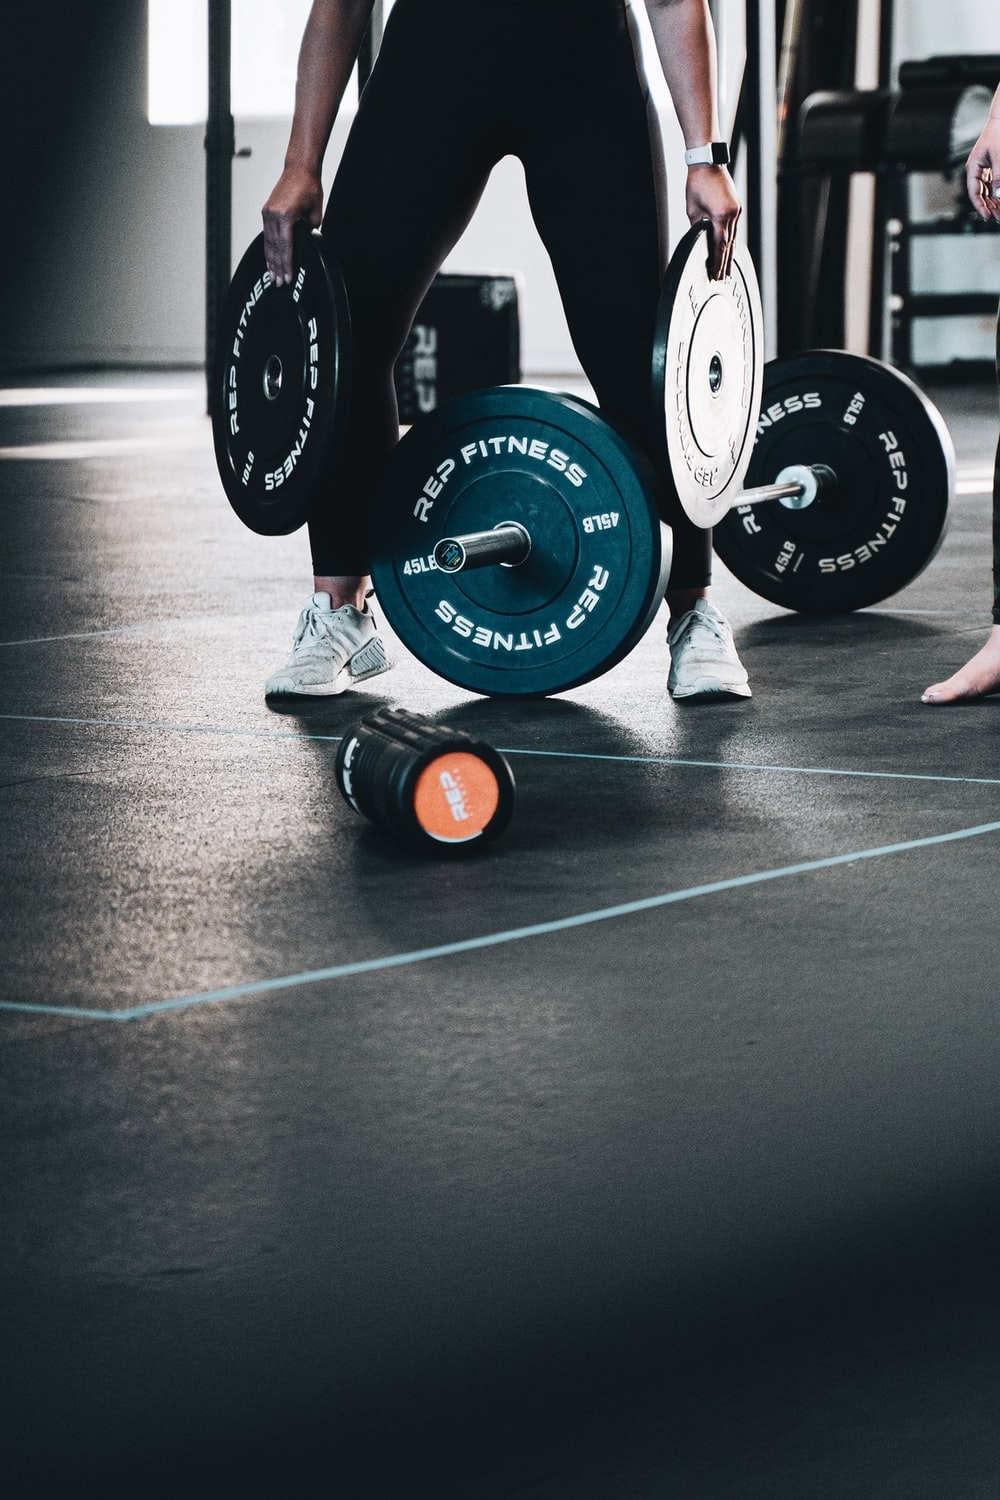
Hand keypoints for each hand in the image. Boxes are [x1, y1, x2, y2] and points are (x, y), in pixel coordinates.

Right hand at [261, 167, 324, 284]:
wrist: (299, 168)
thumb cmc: (309, 187)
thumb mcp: (316, 213)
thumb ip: (310, 231)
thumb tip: (306, 244)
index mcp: (285, 215)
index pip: (286, 247)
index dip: (287, 264)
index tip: (288, 277)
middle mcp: (273, 214)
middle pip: (275, 247)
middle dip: (278, 267)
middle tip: (279, 283)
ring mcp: (267, 212)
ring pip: (268, 243)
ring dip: (271, 261)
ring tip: (273, 276)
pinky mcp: (266, 211)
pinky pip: (266, 235)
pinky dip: (268, 249)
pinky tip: (269, 259)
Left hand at [686, 165, 741, 279]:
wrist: (708, 162)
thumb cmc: (697, 183)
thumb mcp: (692, 209)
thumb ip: (697, 228)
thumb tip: (700, 242)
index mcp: (720, 215)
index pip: (719, 246)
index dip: (717, 262)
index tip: (715, 275)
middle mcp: (732, 214)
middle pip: (729, 245)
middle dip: (724, 263)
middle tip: (722, 278)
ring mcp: (737, 210)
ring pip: (734, 237)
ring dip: (730, 254)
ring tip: (727, 269)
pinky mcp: (737, 206)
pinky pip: (735, 228)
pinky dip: (732, 240)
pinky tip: (730, 249)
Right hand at [966, 116, 999, 224]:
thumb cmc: (998, 133)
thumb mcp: (999, 156)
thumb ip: (999, 177)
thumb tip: (999, 195)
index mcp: (973, 167)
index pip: (974, 192)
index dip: (980, 206)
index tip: (988, 217)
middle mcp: (977, 170)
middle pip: (981, 194)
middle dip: (990, 207)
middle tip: (998, 219)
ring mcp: (985, 168)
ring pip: (988, 190)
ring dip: (995, 201)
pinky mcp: (993, 165)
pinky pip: (994, 182)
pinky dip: (998, 191)